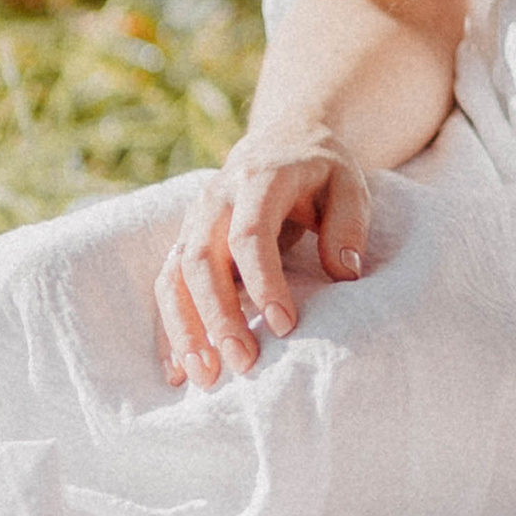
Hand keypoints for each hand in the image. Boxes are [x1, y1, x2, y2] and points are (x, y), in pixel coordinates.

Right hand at [156, 139, 370, 386]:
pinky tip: (177, 371)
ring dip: (186, 328)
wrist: (281, 139)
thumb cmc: (319, 171)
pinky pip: (166, 286)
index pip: (250, 234)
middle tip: (244, 362)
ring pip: (175, 275)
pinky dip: (169, 329)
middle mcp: (216, 198)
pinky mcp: (185, 241)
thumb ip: (348, 224)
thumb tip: (345, 274)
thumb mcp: (349, 184)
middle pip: (203, 259)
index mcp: (258, 179)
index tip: (284, 326)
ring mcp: (195, 221)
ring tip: (206, 377)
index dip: (264, 282)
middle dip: (219, 315)